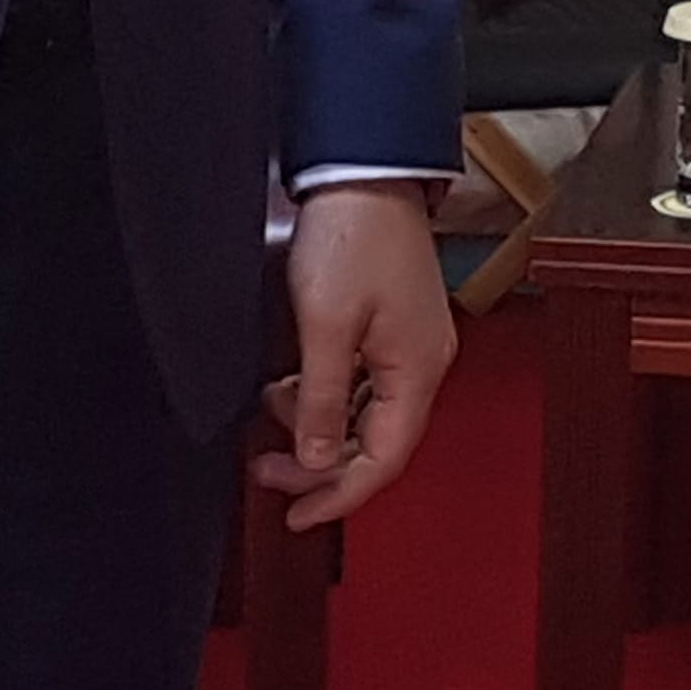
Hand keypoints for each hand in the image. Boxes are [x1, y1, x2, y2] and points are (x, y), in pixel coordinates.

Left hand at [258, 180, 454, 530]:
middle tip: (267, 472)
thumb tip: (320, 463)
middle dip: (321, 465)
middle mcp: (422, 364)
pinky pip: (362, 383)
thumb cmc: (352, 237)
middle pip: (376, 443)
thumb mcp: (325, 326)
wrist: (365, 173)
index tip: (296, 516)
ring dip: (318, 427)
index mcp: (416, 371)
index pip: (383, 461)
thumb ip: (323, 401)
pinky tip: (292, 384)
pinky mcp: (392, 325)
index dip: (339, 496)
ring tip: (269, 414)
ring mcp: (410, 344)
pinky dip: (326, 395)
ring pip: (366, 414)